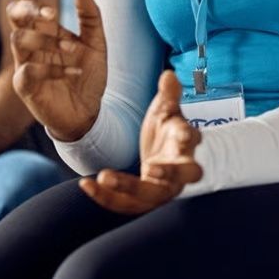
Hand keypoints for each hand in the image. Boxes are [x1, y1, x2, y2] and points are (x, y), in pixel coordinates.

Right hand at [9, 0, 106, 140]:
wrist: (89, 114)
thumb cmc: (87, 76)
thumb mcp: (97, 43)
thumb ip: (90, 15)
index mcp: (46, 30)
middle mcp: (32, 44)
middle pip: (15, 16)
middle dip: (29, 11)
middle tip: (51, 16)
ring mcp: (25, 64)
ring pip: (19, 40)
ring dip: (45, 42)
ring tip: (71, 51)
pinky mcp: (25, 86)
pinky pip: (29, 70)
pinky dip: (52, 69)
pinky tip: (74, 73)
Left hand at [81, 71, 201, 215]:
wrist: (159, 156)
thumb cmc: (166, 131)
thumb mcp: (165, 111)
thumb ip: (168, 96)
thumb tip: (168, 75)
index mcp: (185, 145)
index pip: (193, 142)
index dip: (189, 137)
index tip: (183, 132)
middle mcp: (178, 171)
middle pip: (181, 177)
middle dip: (168, 174)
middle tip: (151, 168)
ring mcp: (161, 189)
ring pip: (149, 196)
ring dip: (127, 188)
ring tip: (104, 176)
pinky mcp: (142, 200)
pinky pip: (124, 204)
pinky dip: (105, 197)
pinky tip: (85, 184)